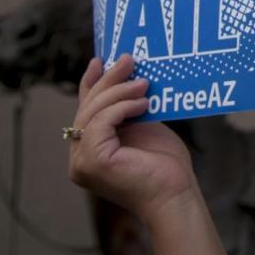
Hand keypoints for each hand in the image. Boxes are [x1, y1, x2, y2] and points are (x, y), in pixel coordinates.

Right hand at [66, 55, 197, 223]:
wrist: (175, 194)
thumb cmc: (164, 165)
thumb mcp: (142, 128)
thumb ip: (127, 111)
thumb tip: (126, 78)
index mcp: (89, 151)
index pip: (86, 112)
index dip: (90, 84)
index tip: (100, 61)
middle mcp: (79, 158)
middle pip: (87, 109)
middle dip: (107, 81)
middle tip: (128, 60)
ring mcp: (82, 163)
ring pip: (92, 114)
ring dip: (118, 93)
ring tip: (143, 84)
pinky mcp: (92, 162)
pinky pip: (100, 123)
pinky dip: (120, 108)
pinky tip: (142, 103)